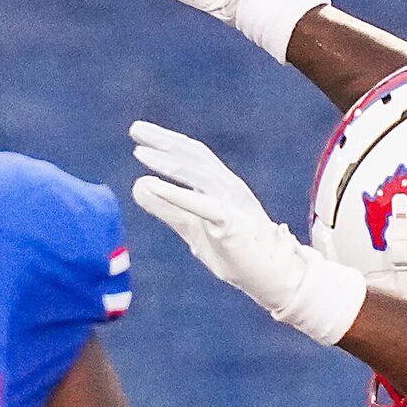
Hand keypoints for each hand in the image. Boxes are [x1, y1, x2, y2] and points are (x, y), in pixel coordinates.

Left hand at [128, 121, 366, 342]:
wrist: (270, 277)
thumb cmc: (234, 252)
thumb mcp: (191, 227)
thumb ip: (167, 209)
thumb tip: (138, 186)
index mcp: (221, 185)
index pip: (192, 155)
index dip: (167, 141)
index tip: (139, 133)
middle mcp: (228, 186)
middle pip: (194, 156)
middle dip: (164, 141)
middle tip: (135, 129)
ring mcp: (231, 203)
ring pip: (197, 174)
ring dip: (168, 163)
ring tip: (141, 153)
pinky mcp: (231, 222)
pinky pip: (200, 204)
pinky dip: (175, 193)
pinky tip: (154, 185)